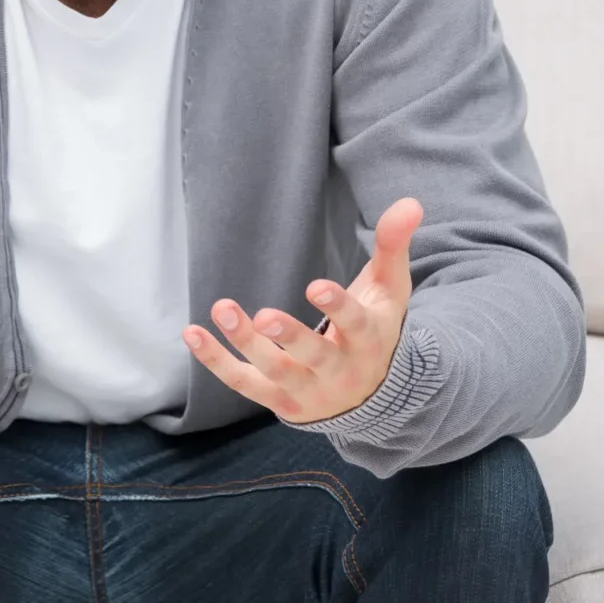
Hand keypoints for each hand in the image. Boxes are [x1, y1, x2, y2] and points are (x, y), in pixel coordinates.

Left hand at [184, 197, 422, 424]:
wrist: (371, 395)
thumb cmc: (375, 328)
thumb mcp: (389, 288)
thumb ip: (394, 245)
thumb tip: (411, 202)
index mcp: (368, 340)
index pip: (356, 325)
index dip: (337, 307)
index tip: (316, 286)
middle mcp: (339, 370)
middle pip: (314, 356)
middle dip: (290, 337)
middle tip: (265, 315)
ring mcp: (307, 389)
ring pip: (275, 370)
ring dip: (246, 343)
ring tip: (223, 308)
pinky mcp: (279, 400)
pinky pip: (243, 383)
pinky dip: (216, 362)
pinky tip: (192, 333)